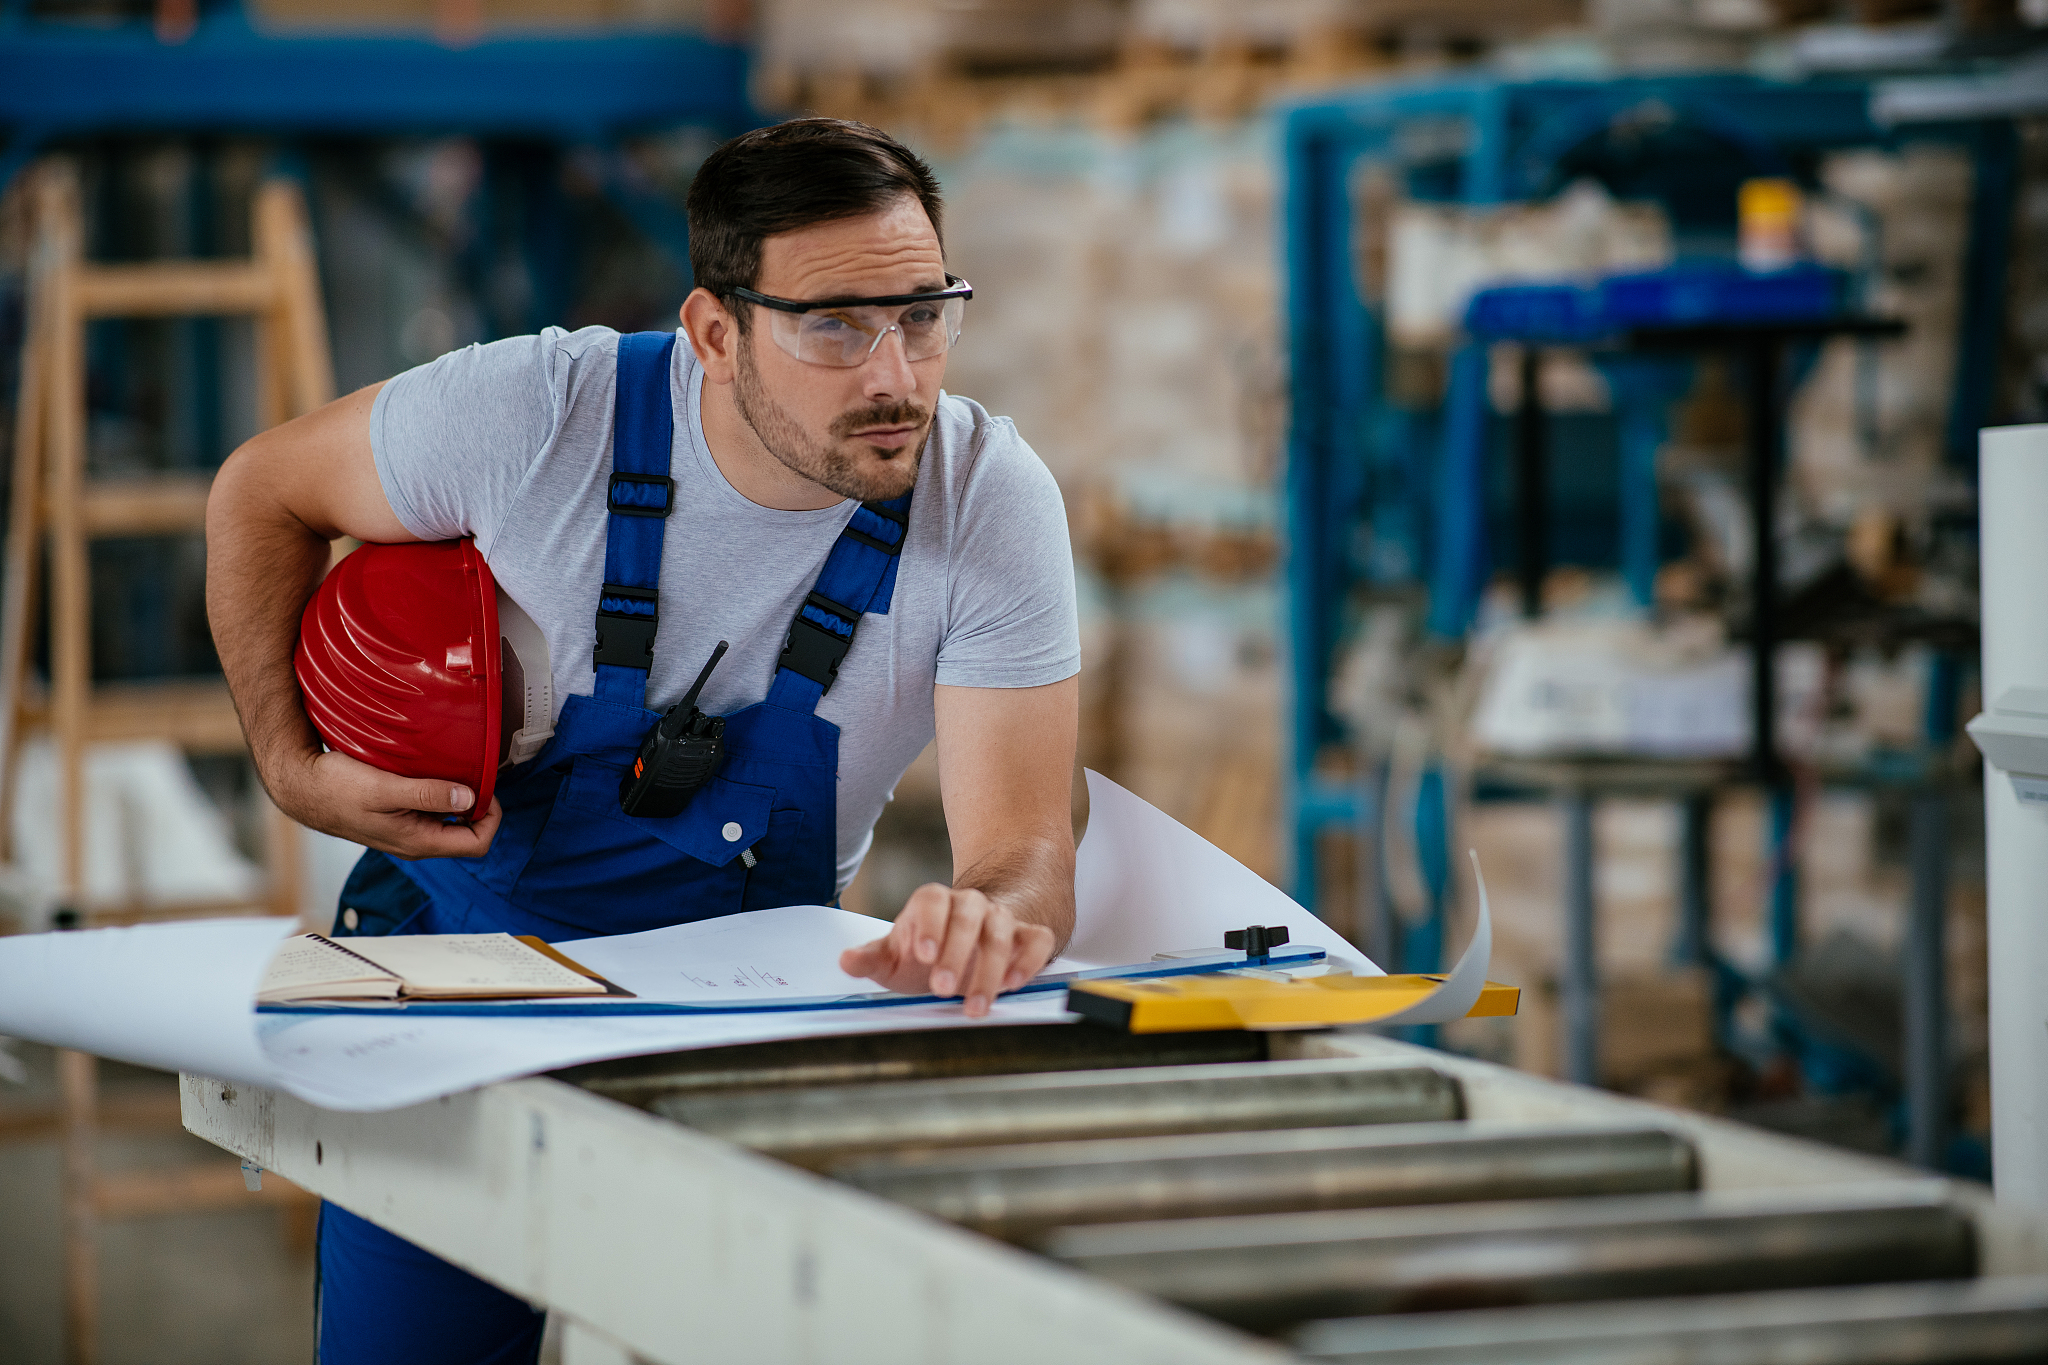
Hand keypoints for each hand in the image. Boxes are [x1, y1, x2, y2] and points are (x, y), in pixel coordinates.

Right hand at [272, 748, 501, 859]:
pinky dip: (440, 795)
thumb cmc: (336, 789)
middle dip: (480, 807)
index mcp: (418, 842)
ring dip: (460, 799)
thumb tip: (469, 799)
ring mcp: (406, 832)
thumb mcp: (385, 789)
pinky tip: (432, 773)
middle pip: (468, 835)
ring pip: (450, 822)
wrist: (301, 788)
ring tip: (455, 771)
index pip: (477, 844)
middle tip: (474, 776)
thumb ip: (427, 795)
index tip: (485, 789)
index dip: (491, 817)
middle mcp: (416, 843)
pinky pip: (431, 812)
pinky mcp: (397, 819)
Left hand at [839, 883, 1057, 1017]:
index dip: (930, 925)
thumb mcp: (896, 955)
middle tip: (942, 989)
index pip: (933, 900)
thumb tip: (846, 961)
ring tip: (975, 1006)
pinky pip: (1037, 939)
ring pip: (1001, 932)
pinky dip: (1030, 960)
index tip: (922, 954)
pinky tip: (1014, 985)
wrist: (971, 939)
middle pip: (969, 917)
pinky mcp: (1028, 935)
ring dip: (990, 969)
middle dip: (956, 953)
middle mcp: (970, 904)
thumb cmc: (929, 948)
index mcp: (934, 902)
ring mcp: (1001, 917)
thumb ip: (872, 958)